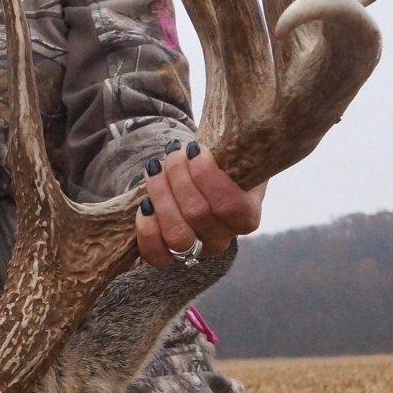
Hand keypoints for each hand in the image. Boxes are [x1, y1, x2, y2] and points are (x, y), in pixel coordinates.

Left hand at [134, 141, 265, 267]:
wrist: (199, 178)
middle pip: (197, 214)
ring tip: (155, 170)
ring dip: (161, 196)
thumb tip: (212, 135)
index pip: (230, 205)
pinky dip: (147, 229)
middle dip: (178, 176)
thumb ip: (232, 145)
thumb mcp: (232, 153)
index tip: (194, 149)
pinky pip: (157, 255)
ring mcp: (197, 250)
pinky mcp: (171, 257)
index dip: (206, 176)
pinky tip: (145, 204)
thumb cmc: (217, 164)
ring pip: (177, 234)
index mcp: (247, 215)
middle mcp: (224, 238)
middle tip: (173, 153)